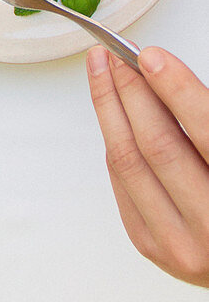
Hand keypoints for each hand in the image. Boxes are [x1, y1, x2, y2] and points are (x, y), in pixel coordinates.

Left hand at [87, 45, 208, 285]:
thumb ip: (204, 116)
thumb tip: (160, 73)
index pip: (205, 132)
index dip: (175, 89)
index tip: (151, 56)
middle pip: (156, 144)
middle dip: (131, 91)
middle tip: (117, 55)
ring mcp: (178, 243)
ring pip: (128, 161)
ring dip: (109, 107)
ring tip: (102, 70)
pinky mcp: (151, 246)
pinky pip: (122, 181)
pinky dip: (116, 139)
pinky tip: (112, 111)